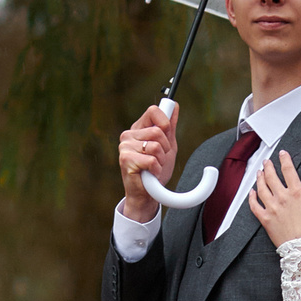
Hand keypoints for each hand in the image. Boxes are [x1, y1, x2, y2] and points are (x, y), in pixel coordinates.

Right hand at [117, 103, 177, 223]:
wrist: (147, 195)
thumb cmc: (155, 171)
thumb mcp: (167, 147)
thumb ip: (170, 127)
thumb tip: (175, 106)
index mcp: (138, 129)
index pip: (153, 110)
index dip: (165, 122)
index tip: (167, 134)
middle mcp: (129, 135)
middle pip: (158, 130)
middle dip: (166, 147)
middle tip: (159, 158)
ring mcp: (125, 147)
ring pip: (155, 145)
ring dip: (161, 160)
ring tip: (154, 167)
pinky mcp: (126, 160)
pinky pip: (151, 160)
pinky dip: (156, 169)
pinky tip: (150, 174)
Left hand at [247, 152, 300, 245]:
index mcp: (296, 193)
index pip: (288, 170)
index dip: (285, 159)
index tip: (282, 153)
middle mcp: (281, 198)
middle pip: (271, 177)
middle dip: (268, 167)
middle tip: (267, 161)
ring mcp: (271, 209)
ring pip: (261, 188)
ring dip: (259, 178)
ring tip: (259, 172)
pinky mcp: (265, 220)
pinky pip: (254, 206)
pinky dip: (251, 197)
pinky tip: (252, 192)